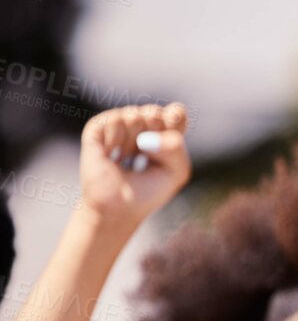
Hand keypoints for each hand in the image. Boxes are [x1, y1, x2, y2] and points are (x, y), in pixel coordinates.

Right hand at [77, 104, 190, 233]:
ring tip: (126, 157)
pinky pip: (113, 121)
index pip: (175, 113)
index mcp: (163, 133)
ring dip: (134, 142)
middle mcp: (141, 124)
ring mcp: (118, 124)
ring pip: (135, 115)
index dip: (175, 119)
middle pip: (155, 113)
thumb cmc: (149, 190)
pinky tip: (112, 153)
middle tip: (145, 156)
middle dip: (155, 136)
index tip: (172, 138)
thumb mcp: (176, 171)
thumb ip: (175, 148)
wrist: (120, 207)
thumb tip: (148, 138)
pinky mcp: (97, 128)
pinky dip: (116, 140)